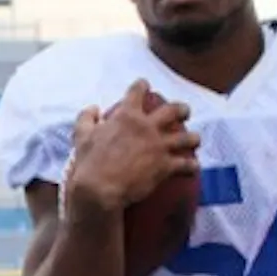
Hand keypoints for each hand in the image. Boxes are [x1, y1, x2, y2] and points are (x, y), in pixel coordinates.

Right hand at [63, 80, 200, 214]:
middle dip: (182, 110)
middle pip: (173, 110)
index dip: (142, 86)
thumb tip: (94, 108)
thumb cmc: (89, 163)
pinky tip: (194, 168)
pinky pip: (187, 165)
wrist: (100, 189)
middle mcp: (147, 127)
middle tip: (184, 112)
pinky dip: (192, 166)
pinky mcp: (166, 166)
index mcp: (127, 116)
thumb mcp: (81, 135)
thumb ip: (86, 118)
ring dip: (193, 138)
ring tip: (195, 140)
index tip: (145, 86)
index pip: (137, 91)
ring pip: (187, 138)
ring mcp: (159, 146)